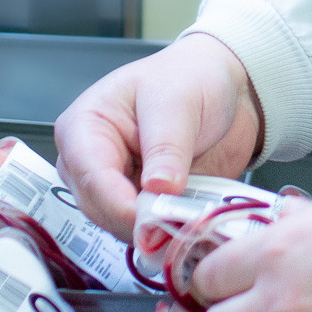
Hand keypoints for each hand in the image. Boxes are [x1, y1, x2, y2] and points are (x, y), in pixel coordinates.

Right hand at [54, 34, 261, 238]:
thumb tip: (158, 190)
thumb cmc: (190, 77)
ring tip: (191, 219)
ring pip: (122, 228)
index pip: (90, 175)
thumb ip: (167, 147)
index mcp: (85, 126)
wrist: (226, 87)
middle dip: (138, 221)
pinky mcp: (144, 206)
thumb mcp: (178, 101)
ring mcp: (117, 187)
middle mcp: (92, 162)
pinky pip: (150, 232)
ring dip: (156, 231)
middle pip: (100, 209)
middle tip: (178, 223)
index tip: (149, 221)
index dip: (118, 203)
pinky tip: (193, 223)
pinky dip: (171, 233)